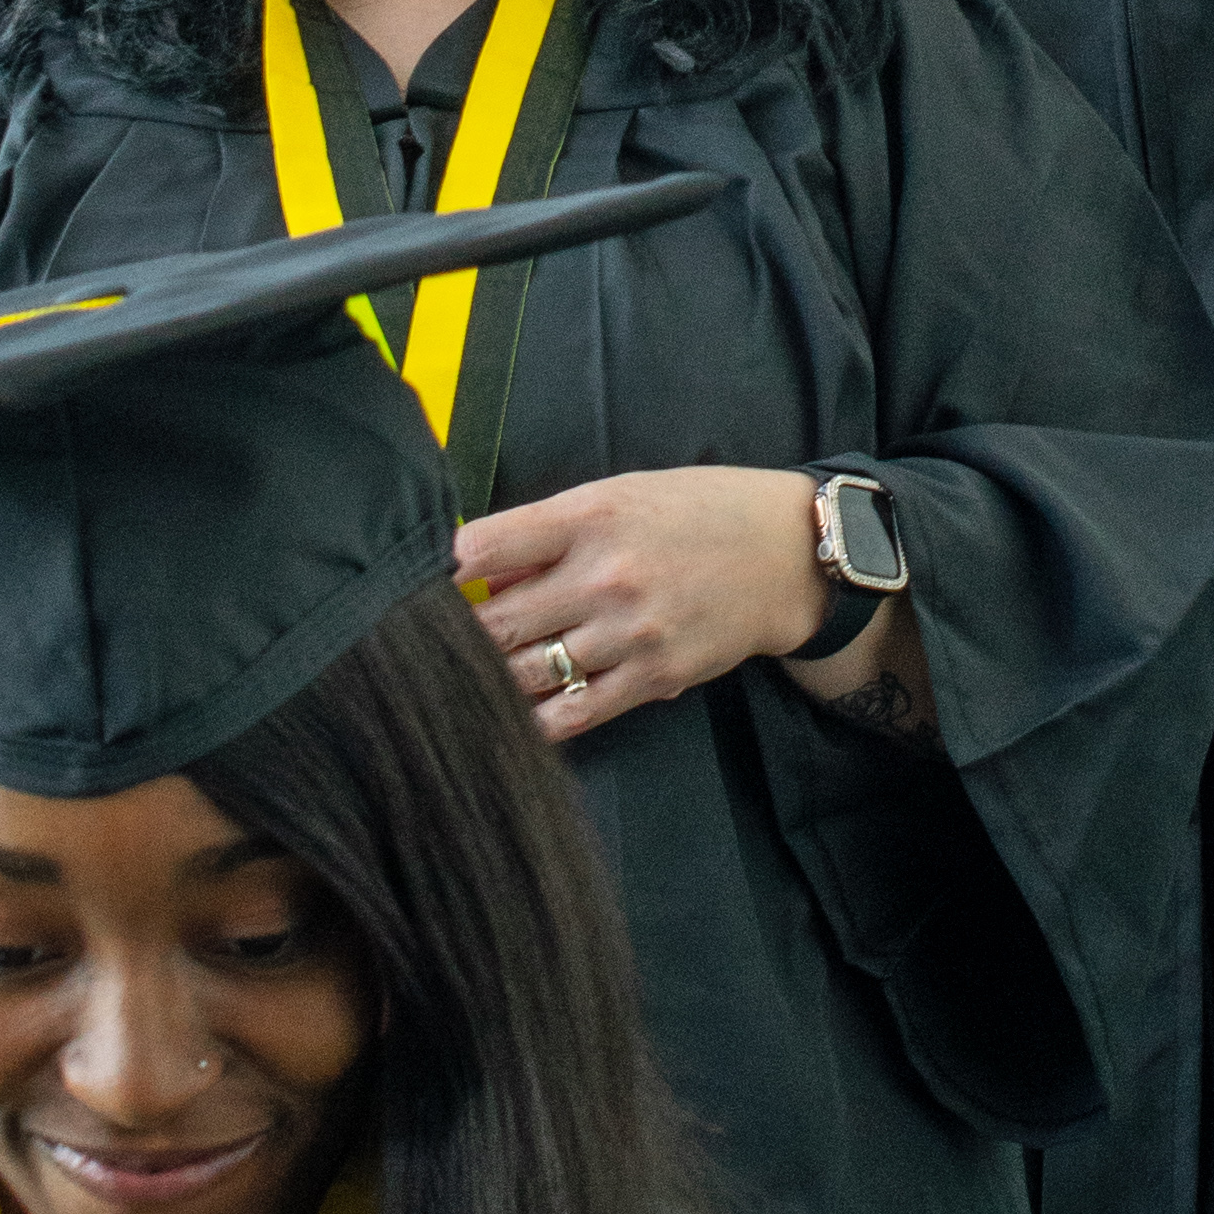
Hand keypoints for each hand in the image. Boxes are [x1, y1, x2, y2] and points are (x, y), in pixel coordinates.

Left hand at [456, 471, 862, 736]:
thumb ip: (549, 530)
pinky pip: (571, 715)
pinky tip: (514, 714)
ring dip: (490, 680)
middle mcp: (604, 575)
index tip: (427, 587)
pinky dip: (533, 720)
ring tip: (470, 679)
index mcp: (589, 516)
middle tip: (437, 647)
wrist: (786, 555)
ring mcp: (629, 633)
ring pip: (524, 675)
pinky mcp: (653, 678)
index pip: (481, 549)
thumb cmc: (697, 512)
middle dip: (457, 639)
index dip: (440, 573)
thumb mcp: (621, 493)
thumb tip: (476, 569)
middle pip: (492, 625)